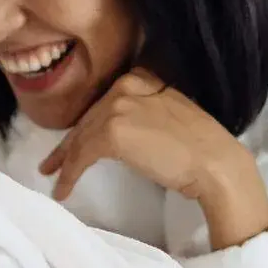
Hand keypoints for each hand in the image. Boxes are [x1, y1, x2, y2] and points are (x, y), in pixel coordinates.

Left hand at [40, 69, 267, 248]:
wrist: (215, 162)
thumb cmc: (200, 147)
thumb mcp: (169, 113)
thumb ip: (143, 111)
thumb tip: (120, 131)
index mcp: (141, 77)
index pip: (103, 104)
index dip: (86, 125)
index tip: (73, 142)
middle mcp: (125, 85)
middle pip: (88, 119)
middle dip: (69, 144)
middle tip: (53, 164)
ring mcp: (117, 107)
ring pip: (81, 138)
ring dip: (65, 162)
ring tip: (55, 180)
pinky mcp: (111, 133)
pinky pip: (82, 156)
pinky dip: (70, 174)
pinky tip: (64, 190)